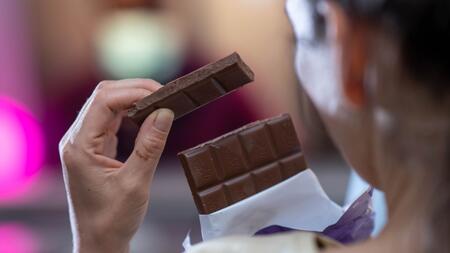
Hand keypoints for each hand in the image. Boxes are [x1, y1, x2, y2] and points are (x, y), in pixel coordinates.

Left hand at [59, 79, 173, 252]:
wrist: (99, 241)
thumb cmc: (113, 219)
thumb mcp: (136, 183)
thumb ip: (151, 145)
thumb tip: (166, 113)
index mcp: (80, 146)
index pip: (104, 101)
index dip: (134, 91)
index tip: (162, 94)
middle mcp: (77, 139)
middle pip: (103, 97)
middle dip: (135, 90)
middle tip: (165, 94)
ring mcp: (84, 142)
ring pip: (107, 105)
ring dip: (134, 99)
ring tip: (160, 102)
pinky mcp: (94, 148)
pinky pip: (111, 120)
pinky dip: (131, 113)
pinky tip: (148, 116)